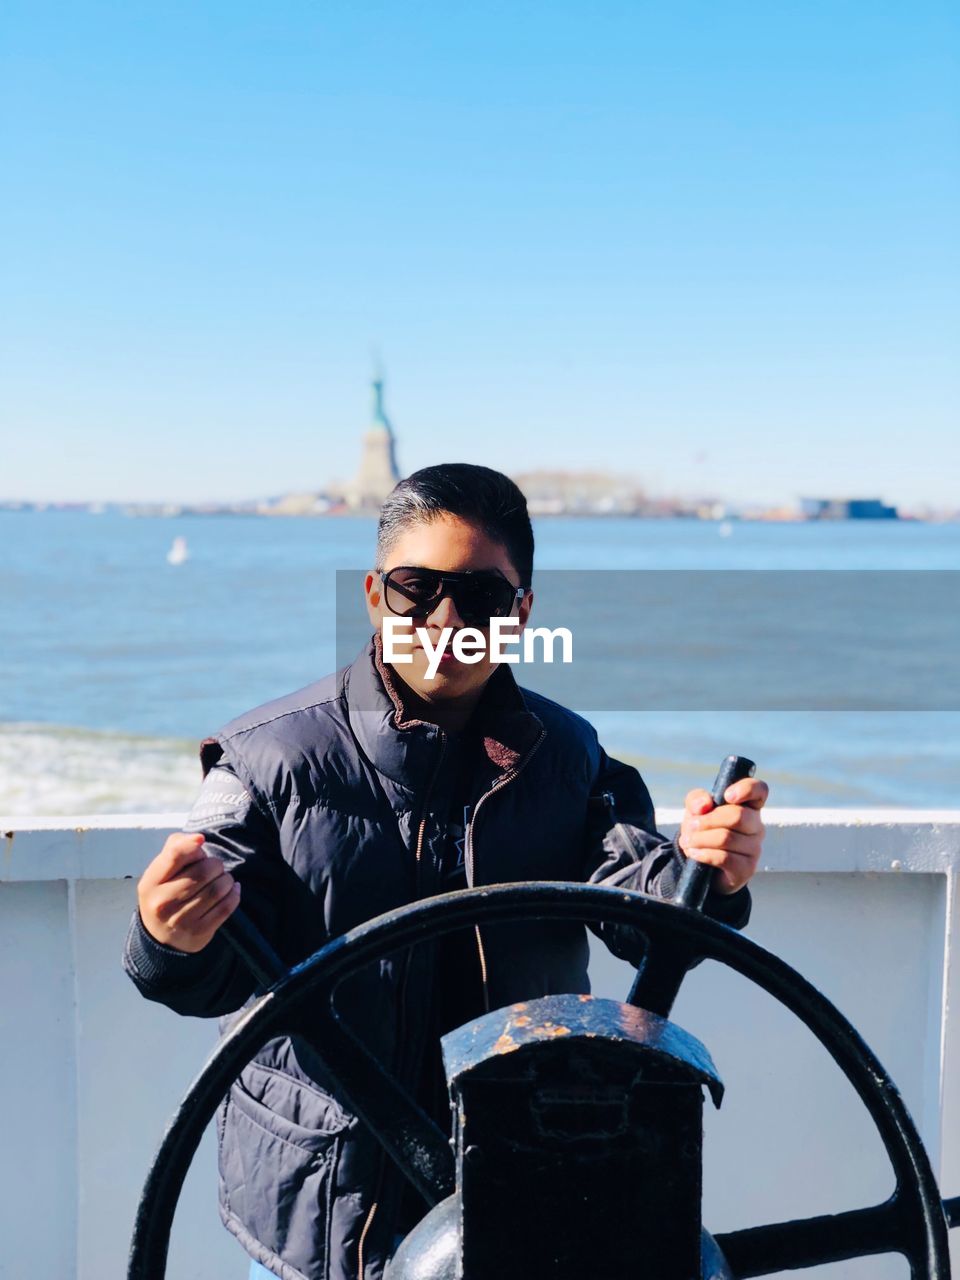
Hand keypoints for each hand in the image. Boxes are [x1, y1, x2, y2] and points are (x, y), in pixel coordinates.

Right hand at [137, 832, 240, 952]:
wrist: (161, 937)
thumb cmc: (165, 893)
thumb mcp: (161, 871)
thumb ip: (177, 847)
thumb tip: (199, 839)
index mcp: (151, 883)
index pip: (175, 855)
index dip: (192, 845)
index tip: (201, 841)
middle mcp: (163, 903)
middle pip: (203, 871)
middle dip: (215, 865)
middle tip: (214, 868)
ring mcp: (181, 920)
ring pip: (217, 889)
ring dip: (226, 879)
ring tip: (222, 879)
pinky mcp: (199, 932)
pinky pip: (226, 906)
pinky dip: (234, 894)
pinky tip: (231, 889)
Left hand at [677, 777, 767, 894]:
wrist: (702, 864)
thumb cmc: (703, 830)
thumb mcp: (695, 810)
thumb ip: (696, 799)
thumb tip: (704, 805)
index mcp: (748, 806)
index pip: (759, 790)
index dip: (747, 789)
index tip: (726, 796)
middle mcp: (756, 826)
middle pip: (738, 816)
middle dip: (708, 820)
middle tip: (691, 825)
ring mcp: (754, 848)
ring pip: (727, 838)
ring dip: (701, 839)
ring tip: (688, 841)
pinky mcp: (747, 868)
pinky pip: (725, 858)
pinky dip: (704, 854)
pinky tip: (694, 853)